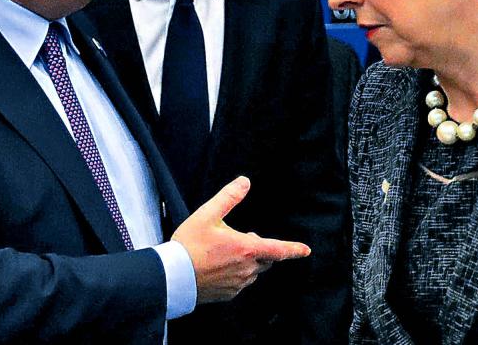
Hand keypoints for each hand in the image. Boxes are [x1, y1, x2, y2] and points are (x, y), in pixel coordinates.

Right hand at [171, 176, 310, 303]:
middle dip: (260, 249)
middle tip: (238, 240)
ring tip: (223, 253)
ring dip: (247, 262)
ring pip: (253, 271)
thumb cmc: (189, 246)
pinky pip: (240, 283)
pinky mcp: (228, 294)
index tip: (305, 250)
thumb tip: (244, 182)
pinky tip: (218, 268)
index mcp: (247, 249)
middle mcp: (247, 269)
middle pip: (266, 259)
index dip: (294, 249)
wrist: (172, 276)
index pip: (279, 250)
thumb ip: (228, 197)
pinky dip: (236, 274)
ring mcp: (238, 284)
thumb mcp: (207, 215)